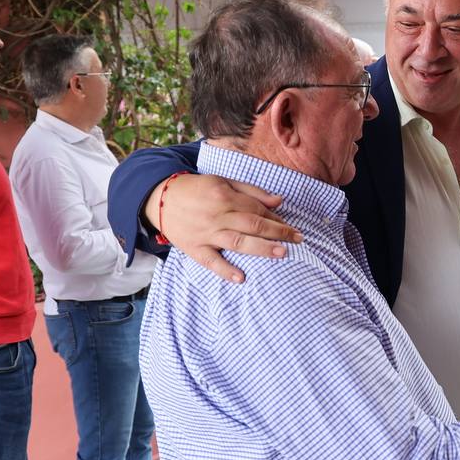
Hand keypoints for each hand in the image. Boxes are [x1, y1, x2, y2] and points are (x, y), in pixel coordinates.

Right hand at [143, 174, 302, 282]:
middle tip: (298, 239)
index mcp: (225, 197)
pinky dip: (226, 270)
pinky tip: (241, 277)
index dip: (276, 217)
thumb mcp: (224, 181)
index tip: (290, 226)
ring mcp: (205, 233)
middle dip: (278, 232)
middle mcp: (217, 215)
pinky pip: (211, 261)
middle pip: (252, 225)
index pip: (257, 209)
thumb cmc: (197, 189)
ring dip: (261, 248)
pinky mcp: (194, 248)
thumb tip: (279, 201)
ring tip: (282, 253)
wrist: (160, 198)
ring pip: (237, 242)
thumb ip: (252, 191)